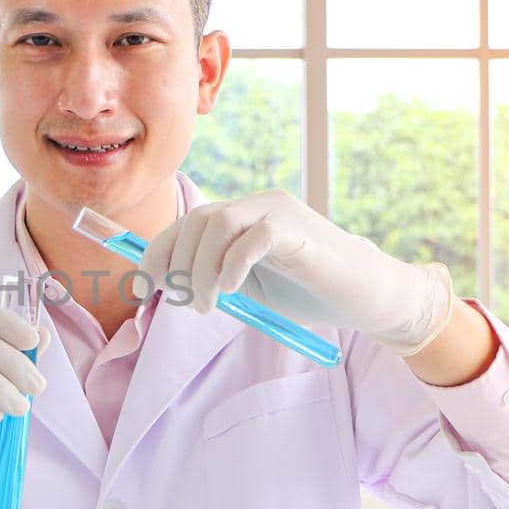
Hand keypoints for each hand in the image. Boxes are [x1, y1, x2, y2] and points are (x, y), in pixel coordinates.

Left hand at [136, 190, 453, 355]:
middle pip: (195, 221)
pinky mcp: (298, 229)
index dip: (155, 253)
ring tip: (206, 304)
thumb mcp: (248, 285)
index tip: (142, 289)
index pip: (185, 224)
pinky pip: (253, 236)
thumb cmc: (308, 292)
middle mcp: (257, 205)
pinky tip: (232, 290)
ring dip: (199, 268)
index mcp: (242, 216)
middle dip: (175, 264)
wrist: (366, 298)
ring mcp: (278, 212)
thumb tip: (165, 282)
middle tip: (185, 303)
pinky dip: (233, 264)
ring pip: (216, 223)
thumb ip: (212, 276)